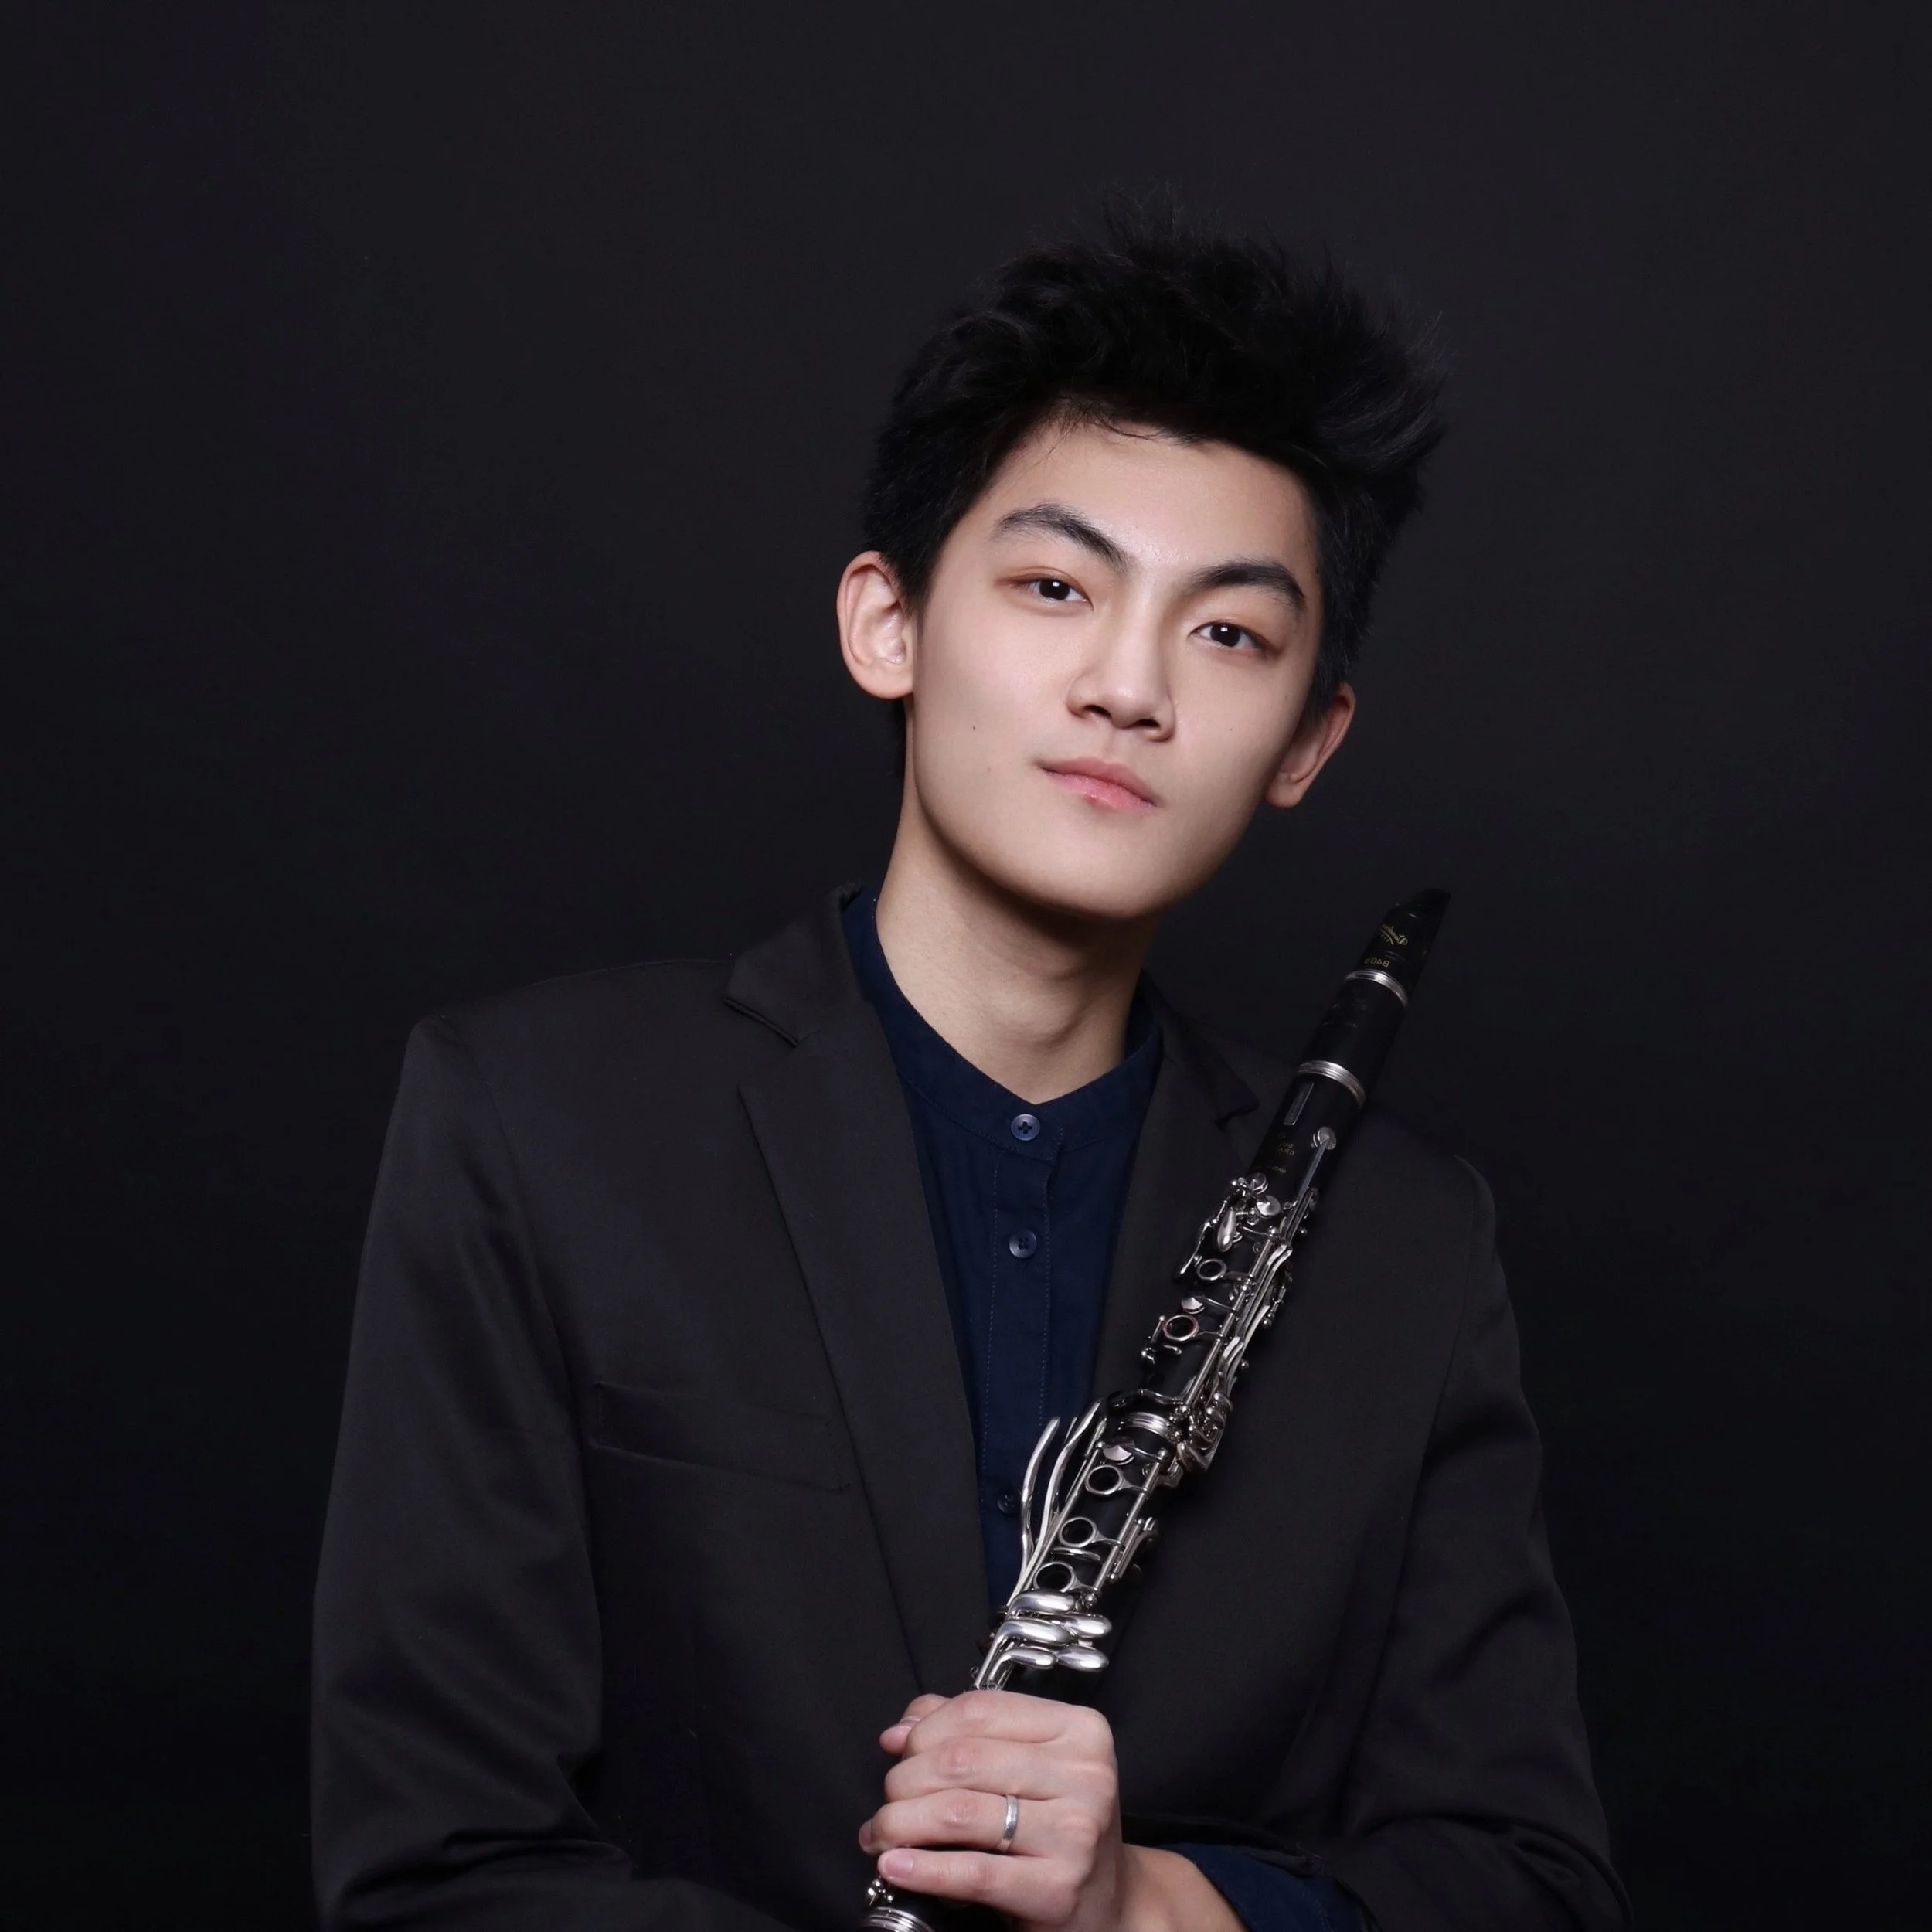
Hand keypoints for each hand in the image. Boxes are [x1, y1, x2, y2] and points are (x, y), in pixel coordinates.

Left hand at [858, 1691, 1241, 1931]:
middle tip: (888, 1801)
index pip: (980, 1710)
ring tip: (882, 1834)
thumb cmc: (1060, 1826)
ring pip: (959, 1812)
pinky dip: (923, 1869)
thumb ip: (969, 1733)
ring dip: (902, 1823)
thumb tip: (900, 1731)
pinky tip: (896, 1866)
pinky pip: (973, 1872)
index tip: (900, 1751)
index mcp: (1079, 1730)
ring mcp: (1075, 1832)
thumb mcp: (1028, 1765)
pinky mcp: (1057, 1888)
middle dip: (905, 1780)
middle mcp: (1084, 1776)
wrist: (1108, 1904)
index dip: (925, 1730)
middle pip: (963, 1760)